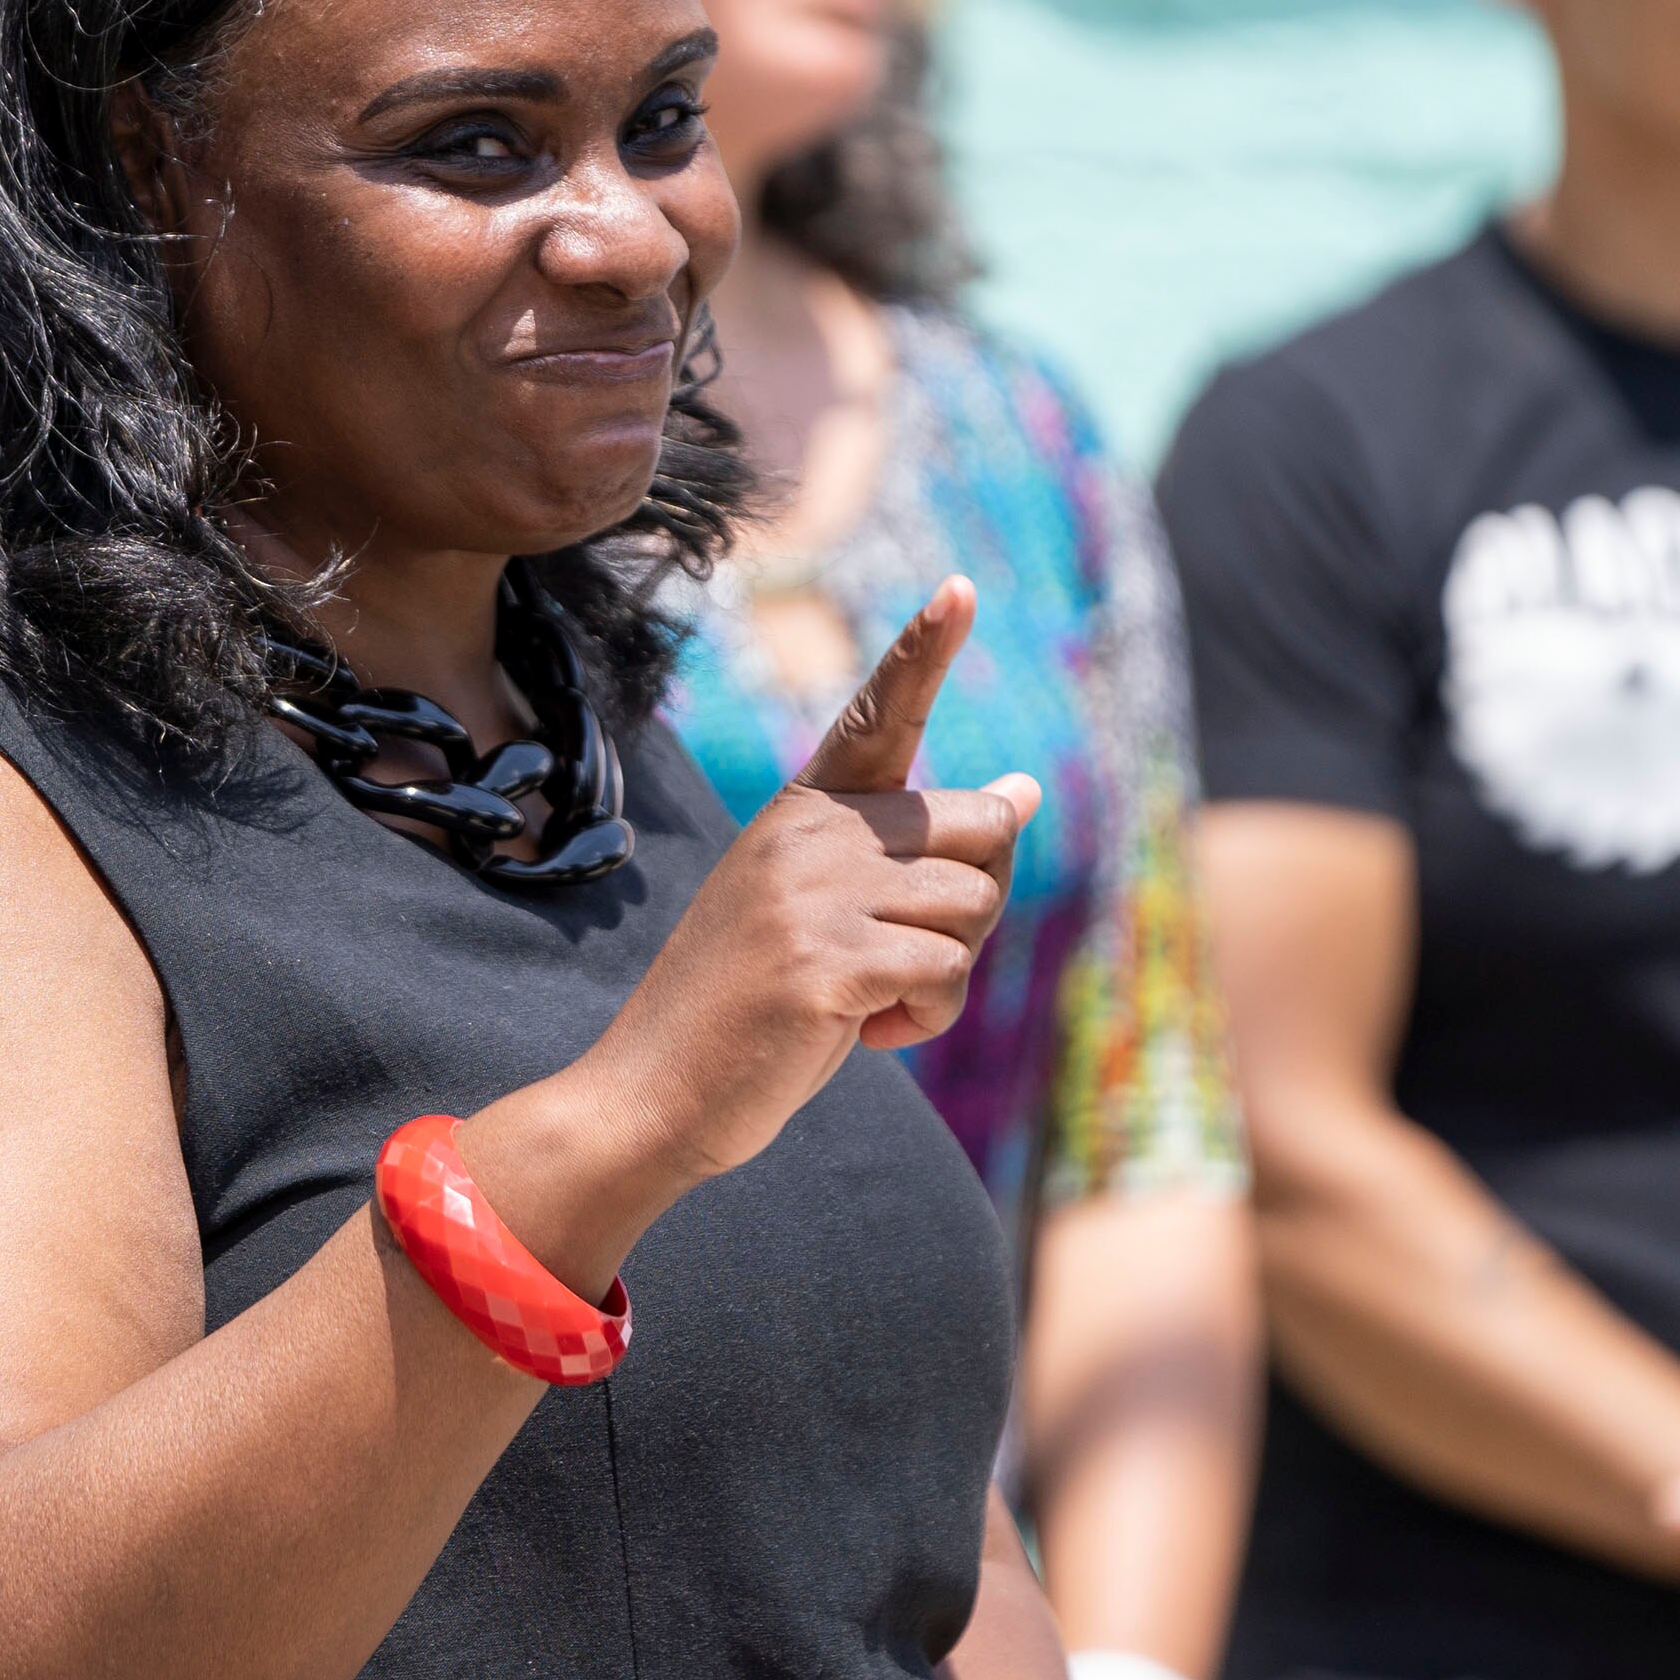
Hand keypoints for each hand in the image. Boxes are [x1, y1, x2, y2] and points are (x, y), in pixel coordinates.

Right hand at [586, 581, 1038, 1186]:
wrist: (654, 1092)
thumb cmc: (751, 1008)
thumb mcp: (823, 913)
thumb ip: (905, 856)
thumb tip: (1025, 790)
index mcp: (800, 812)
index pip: (875, 714)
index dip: (924, 649)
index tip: (960, 587)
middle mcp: (807, 834)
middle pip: (978, 824)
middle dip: (980, 899)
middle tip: (916, 956)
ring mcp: (812, 895)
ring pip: (974, 902)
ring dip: (954, 971)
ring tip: (881, 1002)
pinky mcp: (827, 961)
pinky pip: (947, 971)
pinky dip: (931, 1017)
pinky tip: (871, 1035)